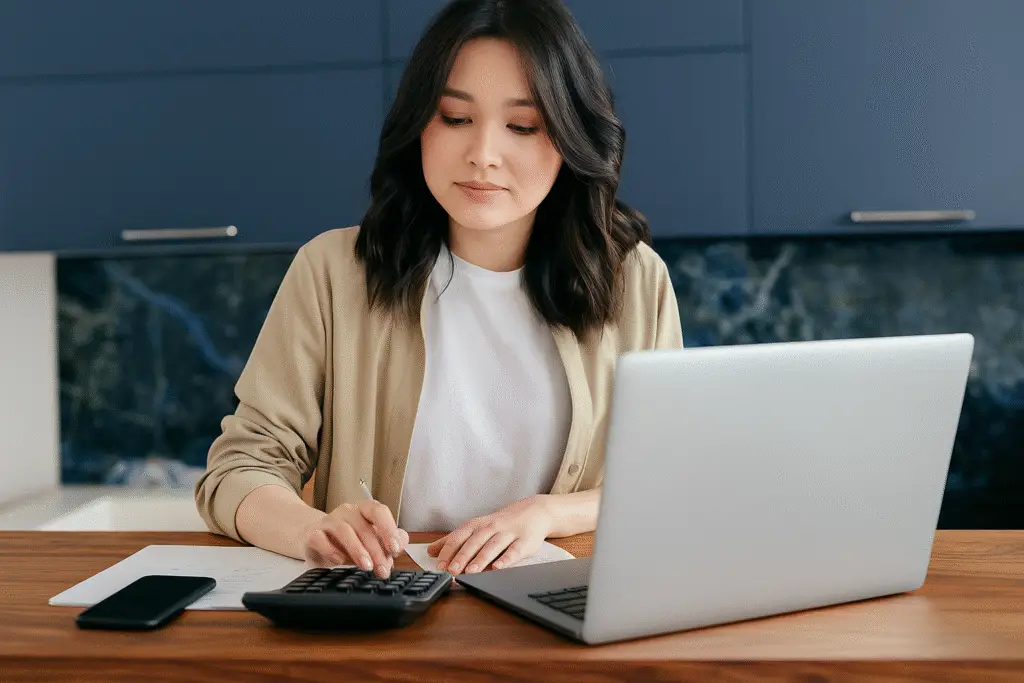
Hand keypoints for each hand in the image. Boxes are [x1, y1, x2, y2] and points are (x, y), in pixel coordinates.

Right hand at [300, 500, 409, 577]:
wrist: (316, 541)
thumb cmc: (350, 541)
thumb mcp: (372, 541)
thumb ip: (389, 541)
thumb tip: (401, 543)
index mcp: (365, 510)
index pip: (379, 512)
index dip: (388, 529)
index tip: (395, 549)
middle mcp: (348, 511)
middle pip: (364, 527)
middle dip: (376, 550)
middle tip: (382, 569)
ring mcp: (329, 521)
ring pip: (344, 530)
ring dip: (357, 550)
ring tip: (366, 566)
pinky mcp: (313, 534)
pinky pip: (320, 538)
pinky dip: (330, 550)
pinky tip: (340, 561)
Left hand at [427, 495, 552, 574]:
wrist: (533, 511)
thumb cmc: (501, 523)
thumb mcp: (476, 528)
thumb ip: (454, 540)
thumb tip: (431, 551)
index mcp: (477, 525)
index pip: (459, 536)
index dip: (449, 550)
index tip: (440, 565)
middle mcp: (491, 527)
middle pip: (475, 541)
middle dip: (462, 556)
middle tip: (452, 570)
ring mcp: (508, 533)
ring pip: (493, 545)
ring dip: (482, 558)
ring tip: (472, 571)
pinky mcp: (524, 541)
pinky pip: (515, 551)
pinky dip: (506, 559)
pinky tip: (498, 567)